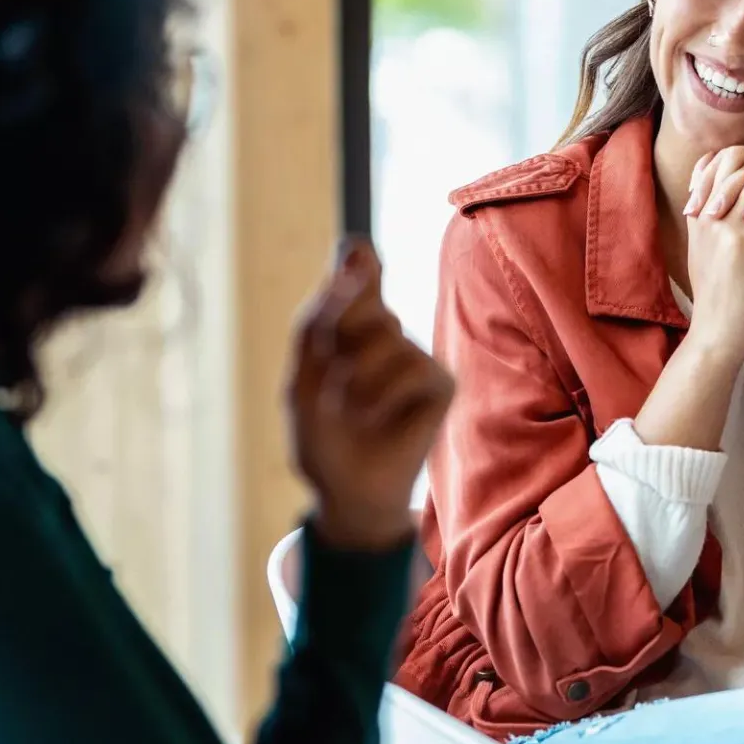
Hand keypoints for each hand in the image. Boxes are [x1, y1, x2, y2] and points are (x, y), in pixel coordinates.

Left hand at [284, 238, 453, 550]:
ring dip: (354, 375)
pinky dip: (384, 394)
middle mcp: (386, 332)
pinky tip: (377, 418)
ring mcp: (415, 355)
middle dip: (336, 337)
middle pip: (362, 296)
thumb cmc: (322, 436)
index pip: (356, 268)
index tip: (354, 253)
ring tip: (350, 409)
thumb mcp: (302, 375)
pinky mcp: (441, 382)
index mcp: (348, 325)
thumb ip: (318, 315)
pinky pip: (412, 366)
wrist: (344, 492)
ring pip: (386, 331)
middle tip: (331, 380)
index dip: (355, 261)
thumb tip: (352, 251)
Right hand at [679, 146, 743, 359]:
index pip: (715, 163)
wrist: (717, 335)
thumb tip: (741, 208)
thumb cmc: (721, 300)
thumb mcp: (711, 256)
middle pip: (737, 161)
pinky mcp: (741, 245)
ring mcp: (720, 227)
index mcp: (697, 216)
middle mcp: (704, 215)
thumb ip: (718, 228)